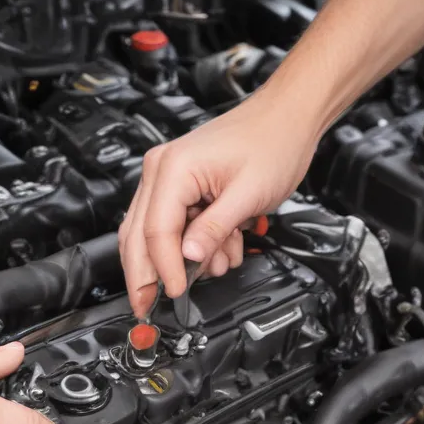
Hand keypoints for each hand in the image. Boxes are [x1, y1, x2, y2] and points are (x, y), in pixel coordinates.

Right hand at [119, 86, 319, 315]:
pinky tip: (219, 248)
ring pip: (150, 233)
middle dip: (144, 275)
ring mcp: (167, 176)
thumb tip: (190, 258)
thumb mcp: (248, 194)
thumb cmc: (273, 142)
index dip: (165, 269)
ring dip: (179, 259)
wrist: (286, 117)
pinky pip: (170, 224)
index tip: (176, 293)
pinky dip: (190, 245)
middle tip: (146, 306)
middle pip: (137, 235)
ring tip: (217, 262)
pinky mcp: (179, 184)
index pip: (155, 231)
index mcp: (173, 168)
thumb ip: (214, 229)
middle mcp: (161, 169)